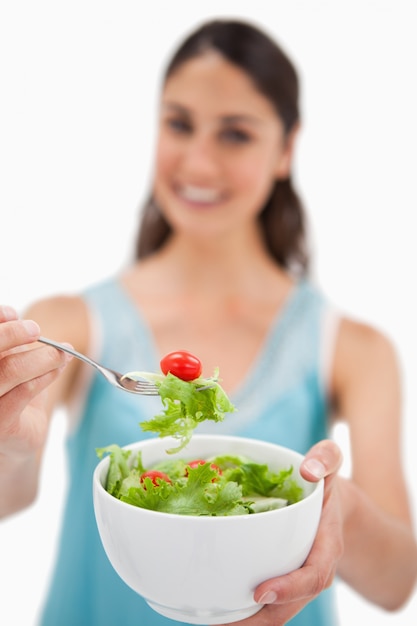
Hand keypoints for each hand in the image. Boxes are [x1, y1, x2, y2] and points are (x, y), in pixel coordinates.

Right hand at [0, 305, 70, 456]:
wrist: (16, 442)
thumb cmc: (11, 396)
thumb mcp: (10, 363)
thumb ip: (9, 341)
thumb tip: (11, 314)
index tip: (12, 313)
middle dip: (12, 334)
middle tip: (36, 329)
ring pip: (9, 370)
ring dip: (40, 357)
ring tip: (62, 352)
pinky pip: (23, 392)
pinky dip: (45, 375)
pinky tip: (58, 368)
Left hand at [219, 440, 343, 625]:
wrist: (330, 504)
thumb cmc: (325, 482)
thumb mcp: (330, 463)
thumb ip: (326, 458)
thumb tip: (309, 470)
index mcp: (326, 546)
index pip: (314, 576)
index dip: (290, 588)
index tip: (261, 593)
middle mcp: (311, 570)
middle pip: (288, 607)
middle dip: (256, 620)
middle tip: (219, 620)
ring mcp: (295, 580)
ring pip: (273, 614)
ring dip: (243, 621)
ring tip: (208, 619)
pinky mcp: (280, 581)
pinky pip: (263, 605)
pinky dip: (241, 611)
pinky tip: (213, 608)